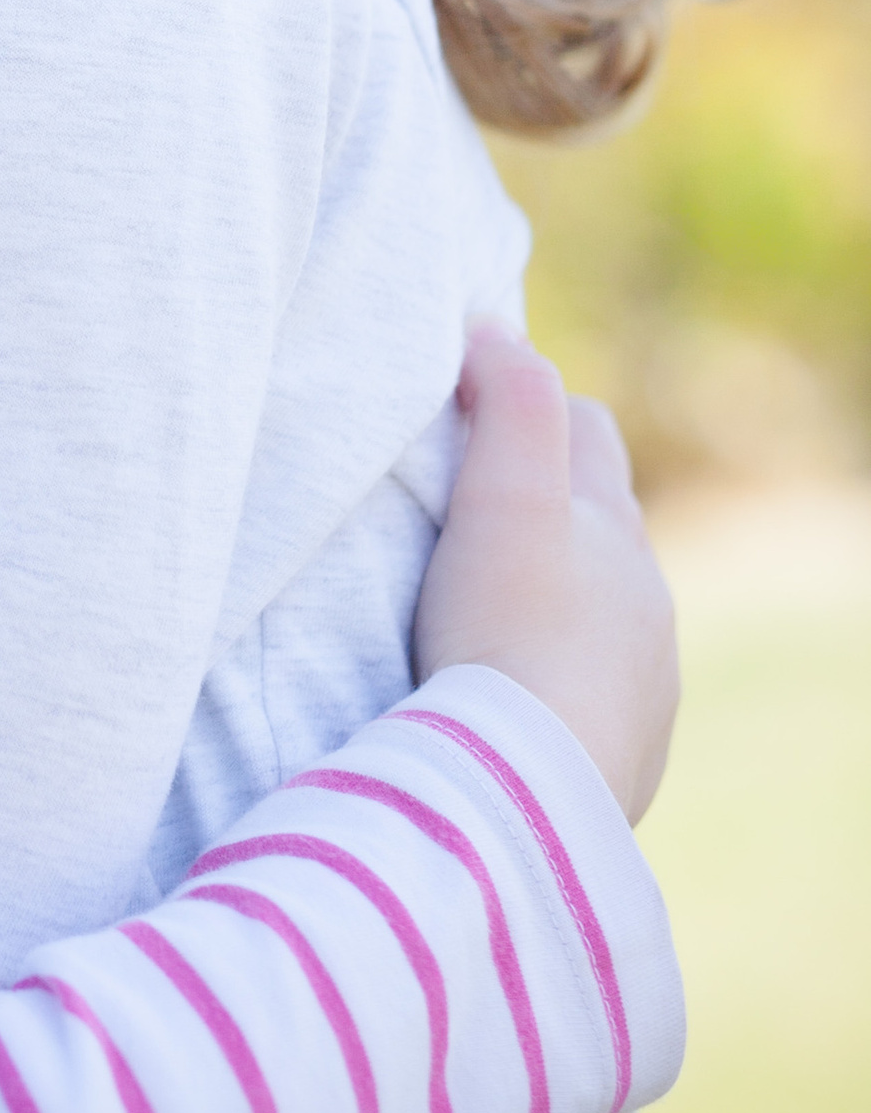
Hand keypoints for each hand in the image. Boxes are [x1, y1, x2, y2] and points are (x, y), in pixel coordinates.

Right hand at [413, 326, 679, 822]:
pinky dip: (559, 678)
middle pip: (602, 522)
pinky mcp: (625, 754)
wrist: (523, 783)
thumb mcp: (502, 493)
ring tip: (489, 609)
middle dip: (552, 503)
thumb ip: (509, 398)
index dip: (529, 405)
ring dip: (559, 599)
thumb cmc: (505, 629)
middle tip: (473, 509)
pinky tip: (513, 695)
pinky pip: (597, 696)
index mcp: (614, 530)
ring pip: (605, 613)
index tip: (466, 404)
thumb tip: (491, 329)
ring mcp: (644, 684)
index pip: (584, 429)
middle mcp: (646, 602)